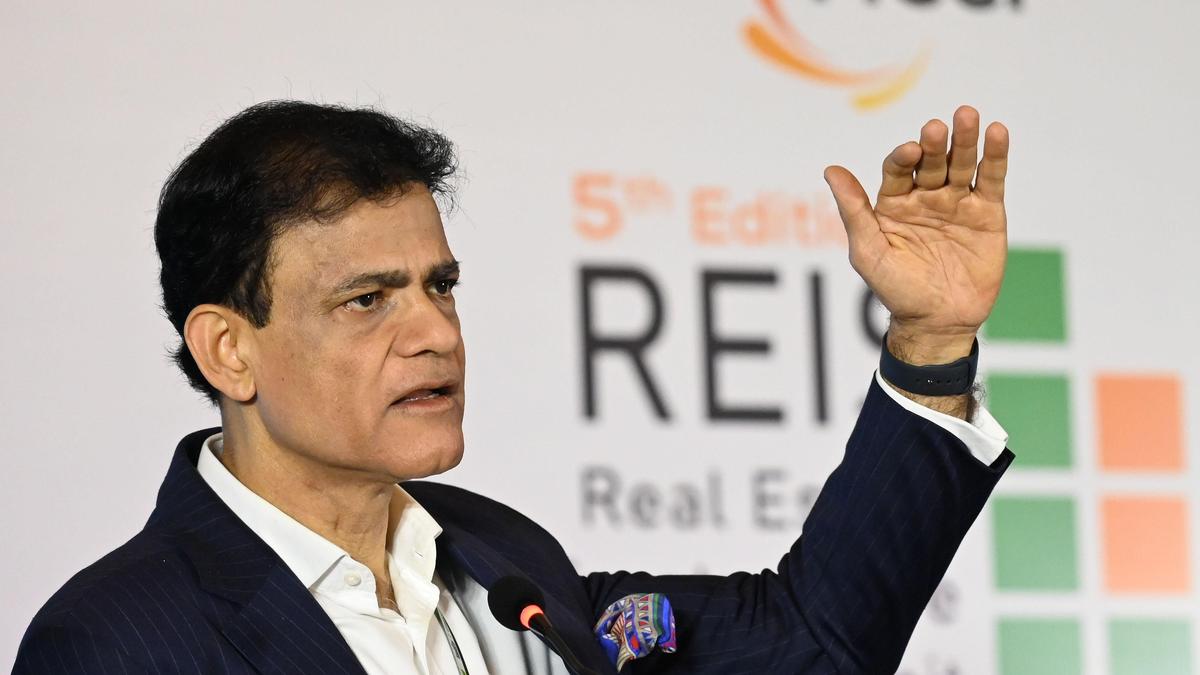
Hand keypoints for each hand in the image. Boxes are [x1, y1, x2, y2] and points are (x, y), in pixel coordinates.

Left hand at [824, 106, 1008, 363]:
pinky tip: (997, 133)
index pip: (898, 168)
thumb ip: (853, 210)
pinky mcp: (986, 212)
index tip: (910, 151)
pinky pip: (990, 179)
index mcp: (894, 202)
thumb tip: (831, 170)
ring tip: (968, 116)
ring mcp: (957, 202)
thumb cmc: (895, 289)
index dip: (903, 157)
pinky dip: (995, 156)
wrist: (937, 321)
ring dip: (966, 140)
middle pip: (932, 161)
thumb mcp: (868, 251)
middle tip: (938, 128)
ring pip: (962, 163)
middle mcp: (925, 196)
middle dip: (935, 144)